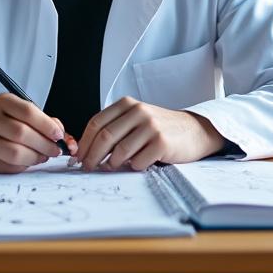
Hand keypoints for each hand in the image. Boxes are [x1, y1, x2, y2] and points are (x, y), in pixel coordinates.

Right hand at [0, 93, 77, 173]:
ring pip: (14, 153)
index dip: (47, 125)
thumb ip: (46, 123)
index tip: (59, 136)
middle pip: (21, 133)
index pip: (27, 111)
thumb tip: (65, 139)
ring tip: (42, 156)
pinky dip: (22, 166)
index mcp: (2, 102)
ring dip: (35, 157)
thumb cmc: (9, 122)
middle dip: (44, 144)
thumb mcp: (24, 114)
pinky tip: (27, 161)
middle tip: (55, 151)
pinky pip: (7, 167)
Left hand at [74, 97, 224, 171]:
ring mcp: (151, 126)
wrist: (193, 131)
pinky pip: (138, 162)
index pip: (96, 123)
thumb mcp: (135, 119)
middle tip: (87, 168)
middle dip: (92, 157)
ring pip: (120, 152)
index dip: (84, 142)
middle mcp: (138, 112)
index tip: (78, 156)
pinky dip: (133, 167)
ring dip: (112, 164)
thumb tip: (86, 150)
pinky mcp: (162, 142)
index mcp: (127, 104)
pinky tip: (137, 164)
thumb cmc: (160, 128)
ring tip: (113, 167)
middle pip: (104, 137)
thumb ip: (114, 128)